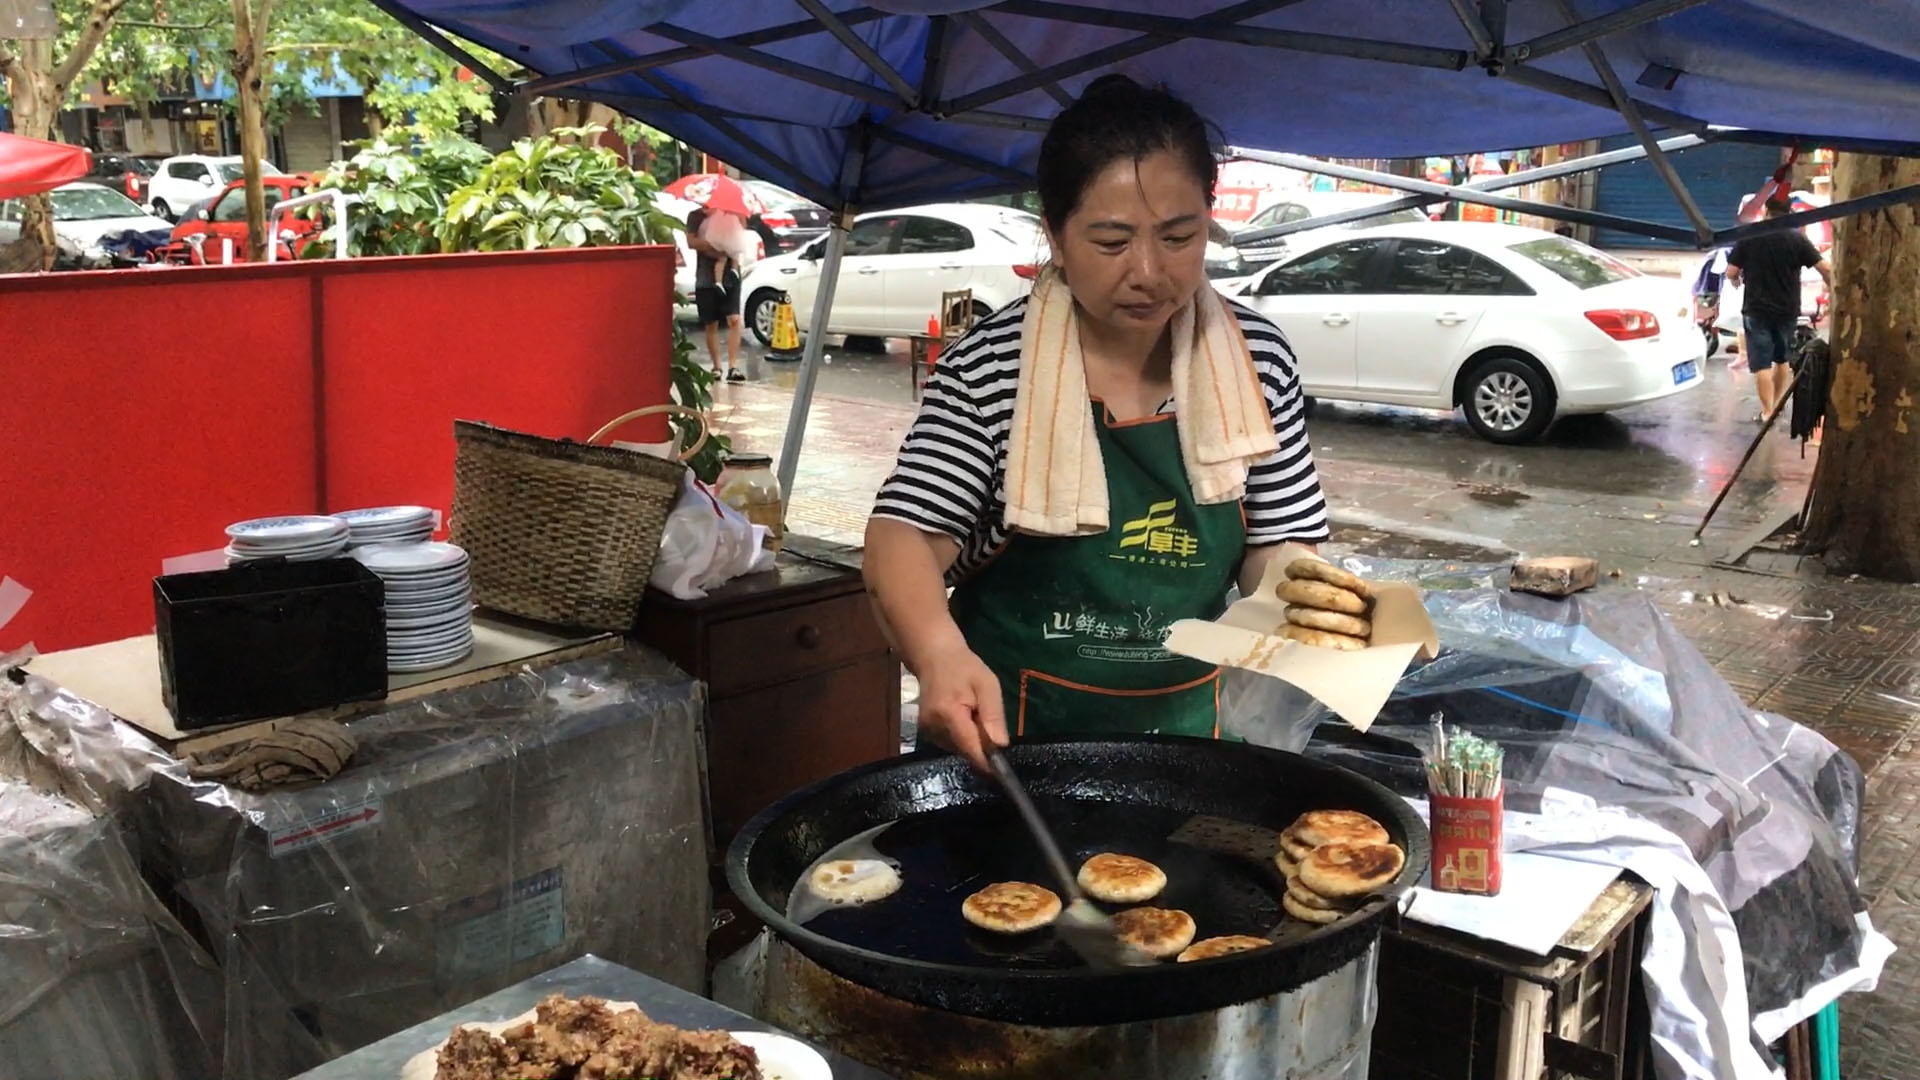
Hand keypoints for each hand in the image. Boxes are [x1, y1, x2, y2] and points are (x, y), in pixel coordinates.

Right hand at [912, 642, 1007, 771]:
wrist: (933, 656)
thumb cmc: (964, 667)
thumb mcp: (987, 685)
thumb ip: (993, 715)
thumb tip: (1000, 746)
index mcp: (948, 714)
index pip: (970, 748)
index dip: (987, 762)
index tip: (1002, 770)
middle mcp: (933, 727)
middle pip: (965, 751)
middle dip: (981, 745)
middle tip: (986, 721)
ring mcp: (927, 731)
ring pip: (958, 749)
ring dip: (971, 740)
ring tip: (973, 714)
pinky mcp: (925, 732)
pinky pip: (950, 743)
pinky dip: (961, 736)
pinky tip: (962, 717)